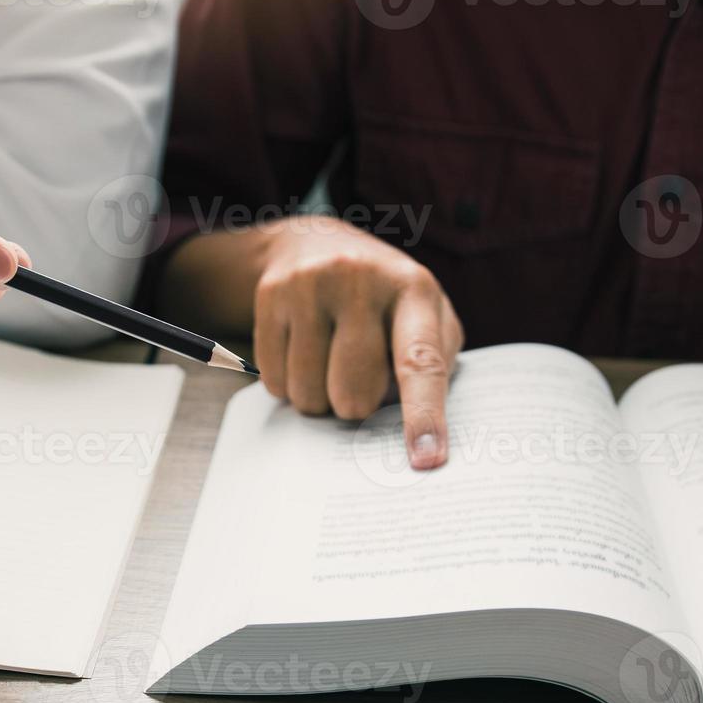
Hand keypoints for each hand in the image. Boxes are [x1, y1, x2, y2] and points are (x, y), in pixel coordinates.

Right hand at [252, 219, 462, 468]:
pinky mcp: (271, 296)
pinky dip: (290, 384)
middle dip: (356, 406)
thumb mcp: (426, 316)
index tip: (426, 459)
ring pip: (308, 394)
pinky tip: (302, 352)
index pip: (419, 363)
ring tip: (328, 362)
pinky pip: (274, 381)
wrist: (316, 243)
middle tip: (358, 381)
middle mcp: (361, 281)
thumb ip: (432, 365)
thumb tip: (418, 432)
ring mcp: (310, 285)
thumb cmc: (384, 298)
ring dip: (319, 398)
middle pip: (353, 392)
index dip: (423, 415)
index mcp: (413, 290)